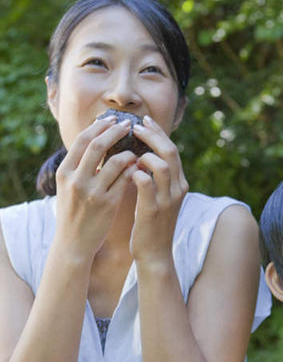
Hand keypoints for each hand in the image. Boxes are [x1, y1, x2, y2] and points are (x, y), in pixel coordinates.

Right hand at [54, 116, 136, 260]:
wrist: (73, 243)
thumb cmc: (73, 212)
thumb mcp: (68, 187)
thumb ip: (78, 166)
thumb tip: (95, 140)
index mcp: (64, 172)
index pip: (82, 140)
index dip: (99, 126)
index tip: (112, 119)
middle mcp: (76, 180)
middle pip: (98, 145)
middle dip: (115, 131)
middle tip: (128, 124)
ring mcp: (92, 192)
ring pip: (115, 162)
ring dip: (128, 152)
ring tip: (136, 148)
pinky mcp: (108, 204)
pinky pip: (125, 180)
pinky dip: (133, 170)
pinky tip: (139, 166)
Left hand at [129, 116, 188, 265]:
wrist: (155, 254)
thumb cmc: (151, 224)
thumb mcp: (158, 198)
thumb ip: (154, 178)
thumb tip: (140, 156)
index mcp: (179, 184)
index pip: (172, 149)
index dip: (158, 133)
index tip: (143, 121)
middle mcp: (178, 189)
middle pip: (170, 152)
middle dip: (152, 135)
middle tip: (134, 126)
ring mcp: (168, 199)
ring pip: (162, 165)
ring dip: (144, 154)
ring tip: (130, 152)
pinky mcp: (154, 209)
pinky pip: (146, 183)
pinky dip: (136, 173)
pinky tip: (126, 171)